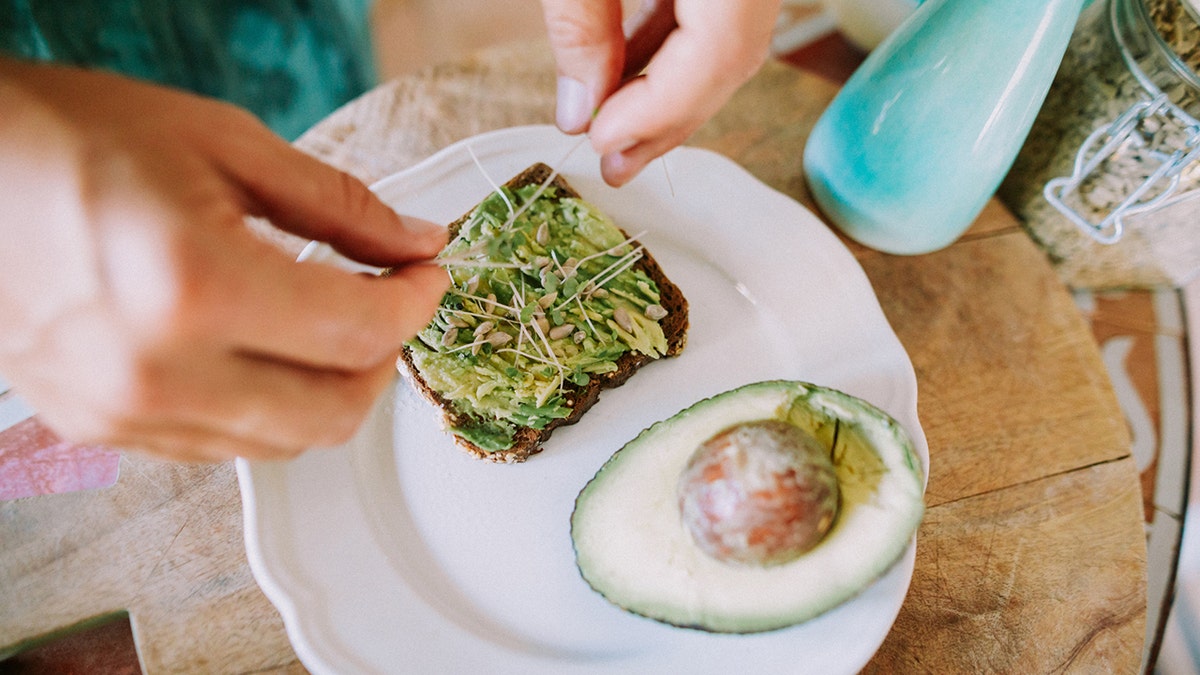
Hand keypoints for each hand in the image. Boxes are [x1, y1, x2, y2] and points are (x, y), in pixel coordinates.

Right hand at [0, 58, 448, 461]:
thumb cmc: (70, 138)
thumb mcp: (223, 145)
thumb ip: (339, 206)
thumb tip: (417, 243)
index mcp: (193, 286)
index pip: (358, 333)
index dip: (415, 303)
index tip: (425, 275)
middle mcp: (156, 371)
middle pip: (334, 412)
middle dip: (383, 359)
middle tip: (386, 302)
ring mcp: (123, 412)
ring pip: (283, 442)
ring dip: (329, 388)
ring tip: (327, 320)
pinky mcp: (101, 428)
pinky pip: (223, 444)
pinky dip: (268, 406)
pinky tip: (262, 348)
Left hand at [541, 0, 780, 185]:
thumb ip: (581, 25)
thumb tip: (580, 111)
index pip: (715, 55)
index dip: (657, 110)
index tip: (601, 142)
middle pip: (728, 59)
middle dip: (664, 120)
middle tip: (612, 168)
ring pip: (723, 43)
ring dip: (663, 90)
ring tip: (611, 133)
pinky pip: (711, 14)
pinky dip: (667, 46)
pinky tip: (623, 73)